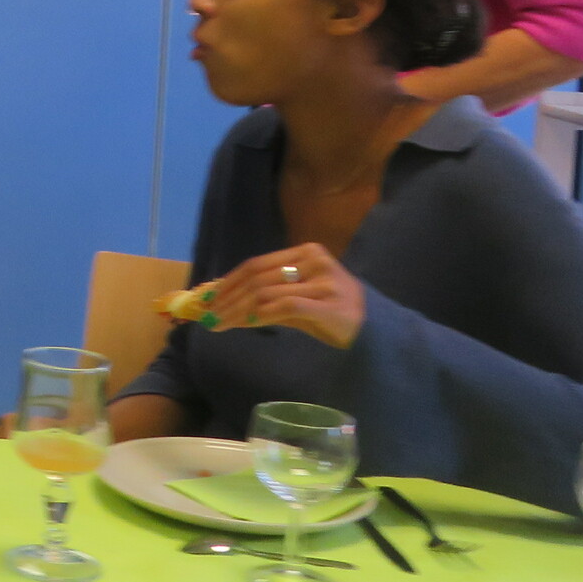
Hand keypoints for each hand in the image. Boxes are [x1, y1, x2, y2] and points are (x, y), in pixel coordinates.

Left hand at [193, 243, 365, 348]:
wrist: (375, 329)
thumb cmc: (332, 313)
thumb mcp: (297, 298)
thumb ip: (265, 297)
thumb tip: (223, 301)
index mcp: (304, 252)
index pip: (256, 264)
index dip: (228, 281)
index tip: (207, 298)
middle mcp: (314, 261)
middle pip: (257, 278)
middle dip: (227, 298)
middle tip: (208, 316)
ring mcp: (323, 282)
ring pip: (267, 293)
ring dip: (237, 311)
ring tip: (220, 324)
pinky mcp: (329, 305)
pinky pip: (285, 307)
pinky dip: (261, 315)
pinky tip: (246, 325)